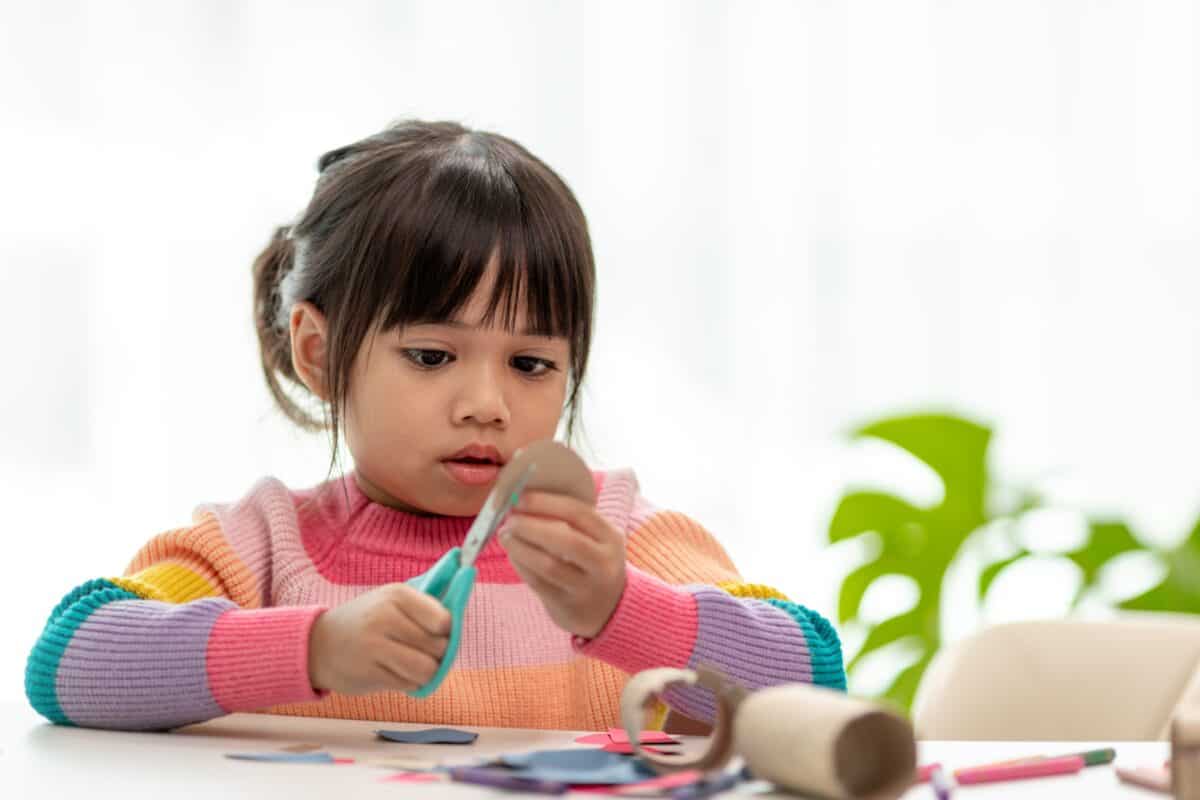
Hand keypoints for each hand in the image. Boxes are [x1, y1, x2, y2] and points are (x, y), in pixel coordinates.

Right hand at [307, 583, 451, 693]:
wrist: (318, 645)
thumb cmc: (367, 620)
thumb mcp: (392, 600)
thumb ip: (428, 602)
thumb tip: (467, 581)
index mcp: (397, 594)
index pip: (444, 620)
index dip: (447, 631)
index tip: (437, 632)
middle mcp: (386, 618)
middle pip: (439, 647)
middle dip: (437, 654)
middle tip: (421, 650)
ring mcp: (375, 647)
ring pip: (427, 670)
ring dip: (425, 672)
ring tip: (411, 664)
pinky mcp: (369, 674)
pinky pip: (409, 685)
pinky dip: (409, 683)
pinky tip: (394, 672)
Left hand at [498, 490, 626, 638]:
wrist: (609, 608)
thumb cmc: (593, 562)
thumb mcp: (596, 538)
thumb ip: (569, 520)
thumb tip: (524, 499)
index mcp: (611, 537)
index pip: (578, 513)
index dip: (545, 503)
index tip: (520, 498)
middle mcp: (604, 563)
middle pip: (566, 540)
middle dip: (532, 526)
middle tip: (510, 520)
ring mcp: (586, 588)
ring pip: (549, 565)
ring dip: (521, 547)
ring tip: (505, 536)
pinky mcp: (567, 606)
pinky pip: (538, 583)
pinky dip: (520, 565)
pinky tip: (513, 554)